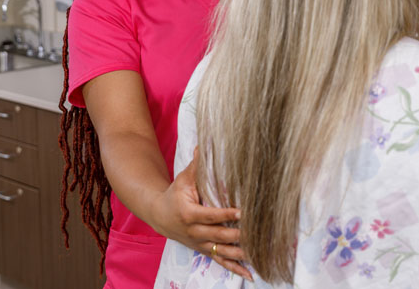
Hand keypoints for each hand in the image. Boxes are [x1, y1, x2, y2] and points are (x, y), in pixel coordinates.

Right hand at [150, 149, 252, 280]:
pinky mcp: (205, 251)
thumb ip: (197, 165)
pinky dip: (235, 269)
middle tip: (259, 233)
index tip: (243, 212)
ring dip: (240, 254)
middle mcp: (194, 232)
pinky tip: (250, 274)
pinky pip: (221, 262)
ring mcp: (200, 244)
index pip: (211, 215)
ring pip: (222, 252)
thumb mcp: (183, 179)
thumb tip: (205, 145)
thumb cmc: (174, 194)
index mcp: (189, 213)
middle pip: (219, 235)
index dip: (227, 214)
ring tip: (258, 255)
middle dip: (239, 235)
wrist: (159, 216)